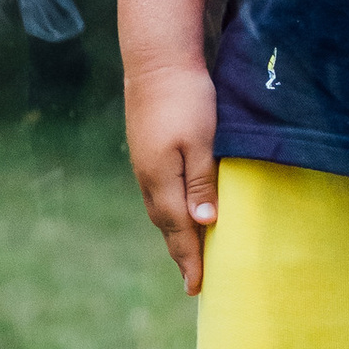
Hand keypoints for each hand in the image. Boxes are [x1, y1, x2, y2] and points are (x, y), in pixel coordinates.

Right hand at [126, 58, 220, 291]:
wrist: (156, 61)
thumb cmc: (186, 98)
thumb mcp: (202, 140)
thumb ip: (202, 181)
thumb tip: (204, 222)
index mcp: (161, 180)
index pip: (179, 230)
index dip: (190, 259)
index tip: (198, 288)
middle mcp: (147, 178)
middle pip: (166, 226)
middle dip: (180, 254)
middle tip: (194, 282)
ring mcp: (144, 164)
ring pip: (160, 211)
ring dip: (174, 235)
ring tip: (188, 254)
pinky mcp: (146, 152)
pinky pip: (158, 194)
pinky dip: (170, 213)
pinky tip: (179, 213)